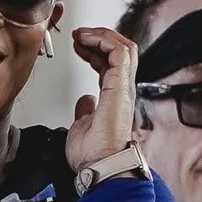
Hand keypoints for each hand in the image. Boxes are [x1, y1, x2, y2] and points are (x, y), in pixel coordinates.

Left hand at [64, 26, 142, 179]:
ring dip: (101, 36)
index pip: (111, 64)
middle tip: (79, 34)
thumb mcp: (82, 126)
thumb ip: (85, 110)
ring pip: (124, 48)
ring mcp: (123, 89)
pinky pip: (119, 54)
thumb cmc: (94, 156)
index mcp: (114, 97)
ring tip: (82, 34)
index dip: (95, 50)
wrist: (100, 167)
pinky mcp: (120, 88)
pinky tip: (87, 41)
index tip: (78, 45)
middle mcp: (122, 91)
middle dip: (99, 37)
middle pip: (121, 51)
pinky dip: (104, 41)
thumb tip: (85, 101)